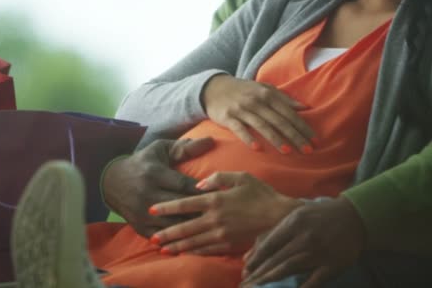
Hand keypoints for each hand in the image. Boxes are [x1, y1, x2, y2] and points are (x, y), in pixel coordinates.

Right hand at [103, 138, 214, 237]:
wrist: (112, 182)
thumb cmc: (144, 163)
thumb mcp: (162, 150)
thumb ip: (186, 148)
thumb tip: (211, 141)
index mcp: (154, 173)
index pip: (184, 185)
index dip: (203, 190)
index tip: (219, 193)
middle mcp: (147, 194)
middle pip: (180, 206)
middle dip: (200, 210)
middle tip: (220, 213)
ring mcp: (142, 213)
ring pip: (172, 224)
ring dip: (191, 227)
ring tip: (210, 227)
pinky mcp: (139, 226)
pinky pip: (161, 237)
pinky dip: (176, 240)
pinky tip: (192, 240)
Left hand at [148, 172, 303, 255]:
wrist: (280, 217)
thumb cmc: (262, 194)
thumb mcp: (241, 177)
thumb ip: (218, 177)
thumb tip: (198, 184)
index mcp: (216, 200)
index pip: (185, 204)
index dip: (166, 207)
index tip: (151, 208)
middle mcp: (215, 219)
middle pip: (184, 227)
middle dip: (166, 233)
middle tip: (151, 237)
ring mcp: (222, 234)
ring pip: (193, 242)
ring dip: (176, 246)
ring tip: (162, 248)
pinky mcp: (229, 245)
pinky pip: (207, 250)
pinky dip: (194, 252)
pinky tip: (185, 254)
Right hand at [202, 74, 315, 153]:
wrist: (214, 88)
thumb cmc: (244, 91)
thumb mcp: (264, 90)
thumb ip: (284, 99)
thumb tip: (305, 108)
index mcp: (268, 95)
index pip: (289, 113)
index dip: (303, 127)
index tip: (315, 140)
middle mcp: (256, 101)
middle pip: (279, 121)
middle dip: (295, 136)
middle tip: (307, 150)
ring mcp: (242, 109)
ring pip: (262, 126)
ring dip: (276, 139)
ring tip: (287, 152)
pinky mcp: (228, 117)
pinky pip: (240, 129)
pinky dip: (248, 138)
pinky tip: (257, 148)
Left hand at [241, 196, 365, 287]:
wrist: (354, 217)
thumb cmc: (320, 216)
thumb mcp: (296, 217)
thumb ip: (273, 234)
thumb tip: (248, 256)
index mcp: (294, 223)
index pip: (269, 244)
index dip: (256, 259)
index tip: (245, 271)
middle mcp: (305, 237)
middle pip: (276, 259)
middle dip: (258, 273)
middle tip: (245, 284)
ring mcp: (319, 251)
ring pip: (289, 268)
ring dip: (270, 279)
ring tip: (256, 287)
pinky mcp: (332, 265)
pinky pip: (314, 281)